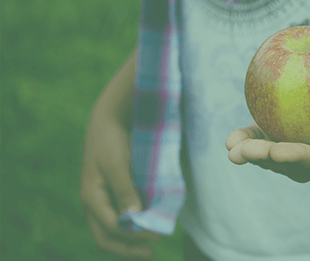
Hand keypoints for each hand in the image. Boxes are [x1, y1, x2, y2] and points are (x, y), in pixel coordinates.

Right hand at [79, 114, 161, 259]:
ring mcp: (103, 199)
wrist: (110, 119)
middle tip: (152, 251)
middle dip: (128, 248)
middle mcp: (95, 203)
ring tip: (153, 239)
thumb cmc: (111, 140)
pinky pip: (119, 216)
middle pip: (106, 237)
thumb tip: (132, 219)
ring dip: (131, 239)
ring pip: (112, 229)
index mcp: (91, 198)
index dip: (135, 236)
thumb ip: (125, 191)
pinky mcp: (113, 193)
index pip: (112, 228)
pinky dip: (133, 224)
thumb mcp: (117, 164)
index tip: (159, 235)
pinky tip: (149, 222)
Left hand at [225, 101, 309, 182]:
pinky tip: (230, 140)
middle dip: (261, 157)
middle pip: (281, 161)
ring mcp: (285, 154)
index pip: (309, 159)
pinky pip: (255, 140)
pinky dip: (242, 139)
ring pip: (264, 155)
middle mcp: (303, 164)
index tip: (277, 152)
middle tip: (243, 152)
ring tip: (231, 148)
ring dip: (247, 151)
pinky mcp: (272, 140)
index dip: (293, 156)